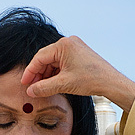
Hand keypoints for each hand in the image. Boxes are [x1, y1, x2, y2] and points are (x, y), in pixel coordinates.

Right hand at [20, 36, 134, 111]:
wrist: (111, 82)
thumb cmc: (91, 79)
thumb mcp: (64, 84)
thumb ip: (44, 87)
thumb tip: (30, 91)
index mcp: (64, 45)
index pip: (40, 58)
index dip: (30, 72)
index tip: (24, 82)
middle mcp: (68, 43)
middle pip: (46, 59)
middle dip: (38, 74)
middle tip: (31, 87)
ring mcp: (74, 48)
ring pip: (53, 62)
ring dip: (46, 75)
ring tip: (41, 88)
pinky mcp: (78, 54)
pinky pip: (61, 63)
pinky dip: (55, 73)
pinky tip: (52, 84)